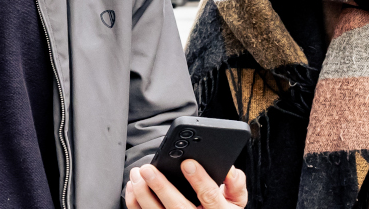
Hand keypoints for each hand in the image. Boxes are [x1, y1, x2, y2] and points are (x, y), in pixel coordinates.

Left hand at [125, 162, 246, 208]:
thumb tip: (230, 170)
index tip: (187, 163)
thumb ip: (235, 184)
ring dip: (143, 194)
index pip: (209, 196)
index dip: (198, 180)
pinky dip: (135, 203)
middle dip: (160, 187)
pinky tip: (133, 187)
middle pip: (177, 207)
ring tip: (137, 174)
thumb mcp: (235, 201)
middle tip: (148, 169)